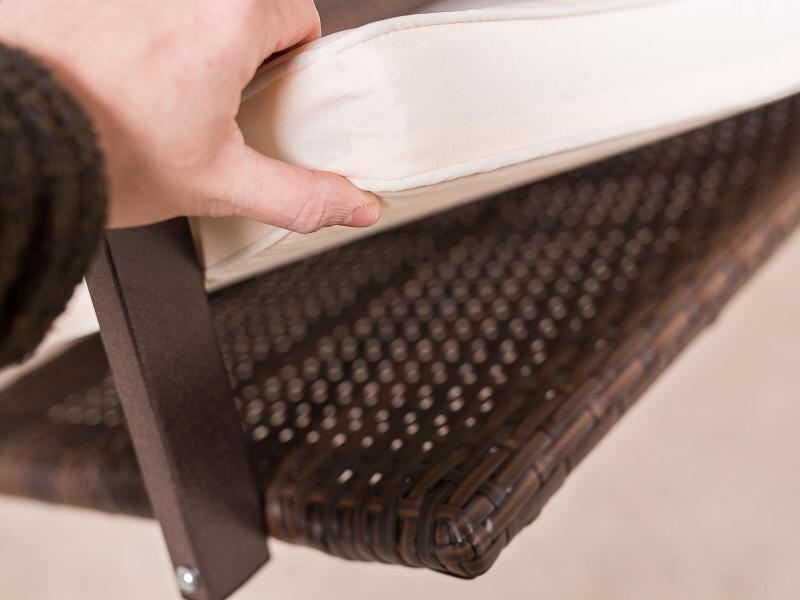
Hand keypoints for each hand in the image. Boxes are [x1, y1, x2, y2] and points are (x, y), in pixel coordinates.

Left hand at [0, 0, 380, 230]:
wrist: (10, 144)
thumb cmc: (101, 153)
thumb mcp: (218, 184)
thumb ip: (299, 195)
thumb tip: (356, 206)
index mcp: (229, 19)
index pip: (299, 16)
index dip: (293, 62)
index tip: (271, 94)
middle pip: (242, 14)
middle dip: (237, 58)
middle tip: (211, 110)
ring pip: (186, 13)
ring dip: (182, 50)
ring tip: (155, 102)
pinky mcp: (84, 0)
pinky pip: (131, 14)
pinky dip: (130, 42)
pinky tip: (112, 84)